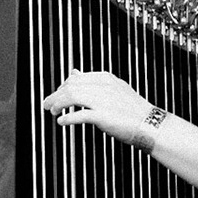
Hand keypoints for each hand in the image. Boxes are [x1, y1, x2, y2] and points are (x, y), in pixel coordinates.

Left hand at [40, 69, 157, 147]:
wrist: (151, 125)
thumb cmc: (133, 109)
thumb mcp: (113, 88)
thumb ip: (92, 81)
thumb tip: (73, 72)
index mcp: (105, 78)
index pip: (74, 78)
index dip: (61, 87)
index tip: (56, 96)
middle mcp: (103, 87)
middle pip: (70, 86)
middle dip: (55, 95)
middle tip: (47, 105)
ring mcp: (103, 101)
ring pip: (71, 97)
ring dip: (57, 104)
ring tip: (52, 112)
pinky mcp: (104, 116)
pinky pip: (79, 115)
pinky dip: (67, 118)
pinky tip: (61, 122)